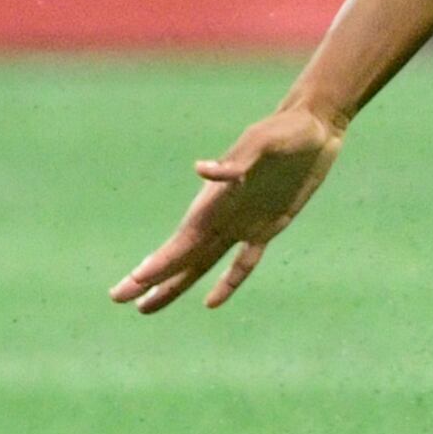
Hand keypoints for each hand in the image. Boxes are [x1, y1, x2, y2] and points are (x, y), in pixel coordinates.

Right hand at [112, 105, 344, 312]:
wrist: (314, 127)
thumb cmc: (286, 130)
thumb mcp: (264, 141)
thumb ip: (237, 160)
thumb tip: (201, 170)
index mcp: (217, 198)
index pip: (184, 238)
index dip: (162, 261)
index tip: (137, 281)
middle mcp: (223, 214)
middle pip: (183, 255)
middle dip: (153, 278)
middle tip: (119, 298)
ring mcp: (243, 223)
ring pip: (202, 263)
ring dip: (176, 284)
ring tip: (148, 306)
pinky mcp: (268, 226)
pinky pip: (244, 262)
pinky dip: (229, 282)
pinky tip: (211, 302)